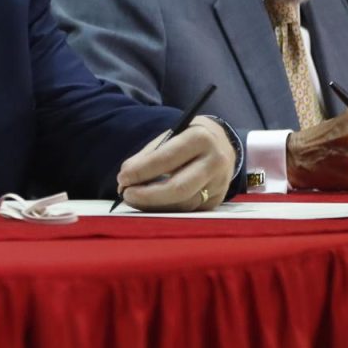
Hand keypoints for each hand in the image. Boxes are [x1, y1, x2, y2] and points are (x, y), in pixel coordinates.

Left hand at [114, 120, 236, 211]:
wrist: (224, 144)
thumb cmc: (189, 139)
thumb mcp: (171, 136)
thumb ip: (148, 156)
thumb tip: (125, 178)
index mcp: (200, 138)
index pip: (167, 159)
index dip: (142, 171)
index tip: (123, 177)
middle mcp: (214, 162)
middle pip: (178, 188)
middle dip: (147, 195)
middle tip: (126, 194)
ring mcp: (219, 184)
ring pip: (182, 204)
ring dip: (153, 205)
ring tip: (134, 199)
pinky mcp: (216, 201)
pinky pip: (186, 210)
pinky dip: (165, 209)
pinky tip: (151, 204)